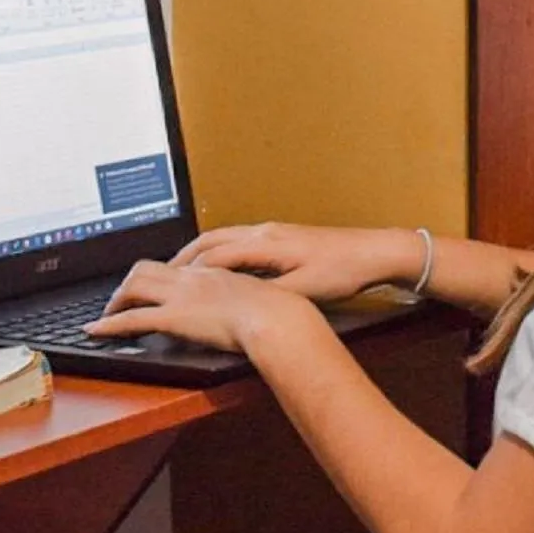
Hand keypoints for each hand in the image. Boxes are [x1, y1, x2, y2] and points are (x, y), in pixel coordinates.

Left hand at [84, 259, 310, 352]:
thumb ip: (245, 297)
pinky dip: (108, 324)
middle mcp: (191, 278)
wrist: (276, 317)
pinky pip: (131, 319)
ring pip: (133, 286)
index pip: (175, 264)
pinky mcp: (173, 318)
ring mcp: (180, 296)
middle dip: (128, 282)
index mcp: (212, 271)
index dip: (158, 273)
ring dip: (116, 299)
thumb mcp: (260, 296)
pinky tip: (95, 330)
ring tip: (107, 314)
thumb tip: (245, 307)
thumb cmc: (278, 311)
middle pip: (146, 268)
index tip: (152, 284)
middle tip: (122, 298)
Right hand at [167, 222, 419, 302]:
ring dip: (200, 251)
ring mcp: (273, 231)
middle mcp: (264, 232)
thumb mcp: (304, 290)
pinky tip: (218, 266)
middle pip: (213, 240)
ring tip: (180, 269)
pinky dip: (219, 250)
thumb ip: (269, 294)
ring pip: (225, 236)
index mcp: (266, 244)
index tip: (167, 286)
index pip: (216, 256)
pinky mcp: (282, 236)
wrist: (373, 252)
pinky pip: (238, 240)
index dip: (189, 273)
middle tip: (160, 275)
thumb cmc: (341, 272)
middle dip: (185, 256)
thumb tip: (236, 301)